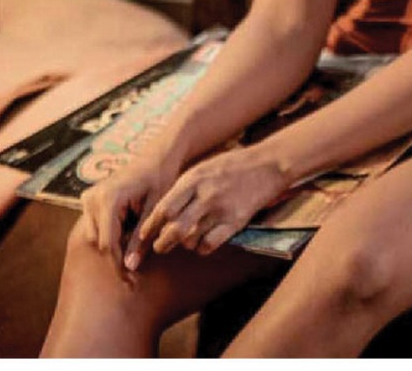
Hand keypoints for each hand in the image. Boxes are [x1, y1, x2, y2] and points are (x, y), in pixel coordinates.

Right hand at [80, 148, 180, 279]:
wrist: (158, 155)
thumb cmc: (160, 178)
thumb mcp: (154, 210)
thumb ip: (141, 239)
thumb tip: (130, 268)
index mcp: (108, 199)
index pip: (107, 244)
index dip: (118, 265)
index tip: (131, 282)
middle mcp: (93, 197)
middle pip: (98, 242)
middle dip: (115, 257)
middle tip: (134, 274)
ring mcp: (89, 197)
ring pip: (94, 236)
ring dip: (111, 245)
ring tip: (133, 249)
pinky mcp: (90, 198)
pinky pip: (94, 225)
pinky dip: (109, 233)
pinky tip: (127, 234)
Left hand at [128, 145, 286, 266]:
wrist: (267, 164)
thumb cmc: (232, 164)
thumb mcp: (204, 167)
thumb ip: (185, 186)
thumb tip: (164, 209)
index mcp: (194, 179)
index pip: (164, 208)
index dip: (151, 226)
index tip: (144, 235)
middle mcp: (205, 195)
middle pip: (174, 229)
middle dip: (162, 243)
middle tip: (159, 247)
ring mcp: (221, 210)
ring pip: (190, 239)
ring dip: (183, 245)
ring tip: (183, 244)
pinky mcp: (235, 222)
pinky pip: (209, 244)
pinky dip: (201, 248)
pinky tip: (202, 244)